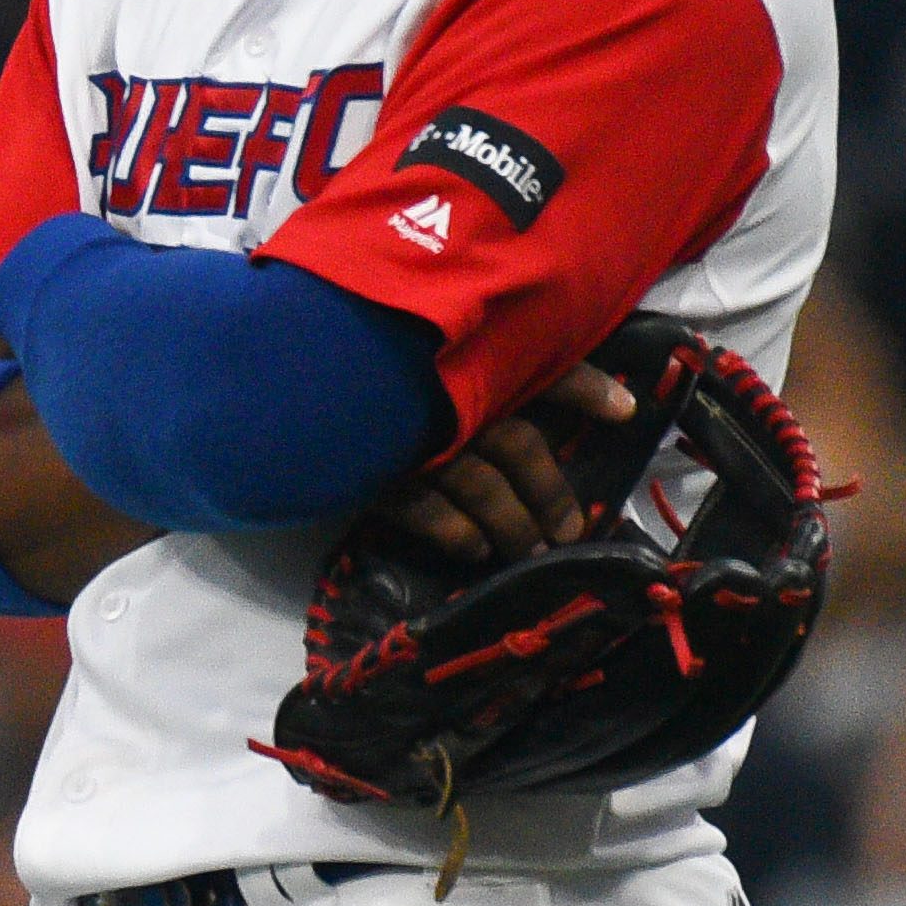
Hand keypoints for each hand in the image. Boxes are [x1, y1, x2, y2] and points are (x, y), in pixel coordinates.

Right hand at [371, 362, 638, 565]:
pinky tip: (473, 549)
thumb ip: (510, 365)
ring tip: (529, 551)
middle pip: (515, 443)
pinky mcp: (371, 468)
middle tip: (567, 533)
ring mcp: (409, 434)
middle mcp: (445, 394)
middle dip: (547, 490)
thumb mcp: (437, 354)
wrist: (281, 386)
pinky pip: (419, 504)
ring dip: (510, 521)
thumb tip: (614, 398)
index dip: (584, 385)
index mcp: (465, 359)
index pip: (538, 367)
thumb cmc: (368, 362)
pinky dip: (450, 528)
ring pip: (477, 482)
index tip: (624, 411)